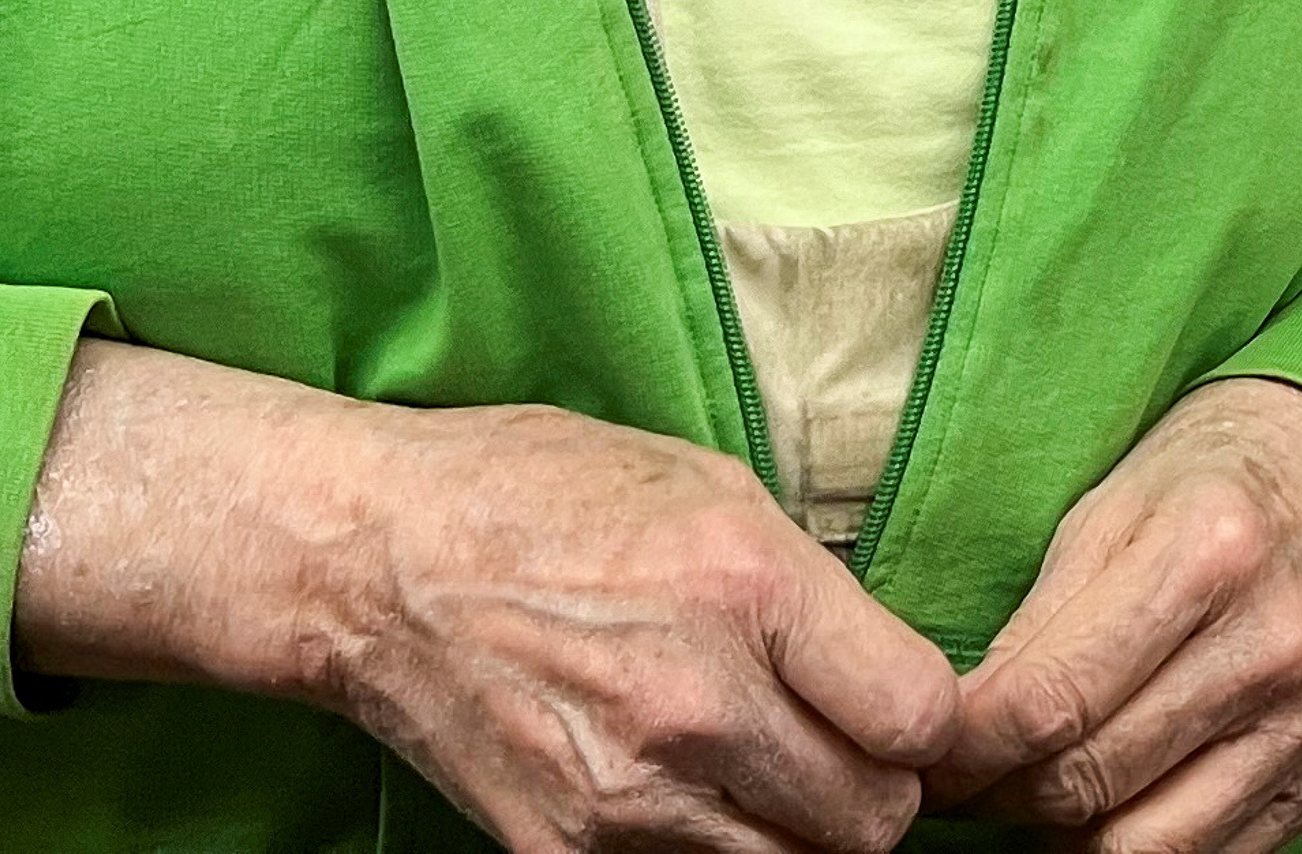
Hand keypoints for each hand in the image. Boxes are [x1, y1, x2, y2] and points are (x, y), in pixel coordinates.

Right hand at [17, 345, 961, 853]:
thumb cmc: (541, 495)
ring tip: (759, 769)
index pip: (920, 719)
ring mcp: (628, 795)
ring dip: (795, 831)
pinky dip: (706, 848)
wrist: (375, 562)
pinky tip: (682, 790)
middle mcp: (698, 702)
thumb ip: (808, 588)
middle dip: (874, 790)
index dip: (927, 723)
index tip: (902, 709)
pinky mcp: (565, 853)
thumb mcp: (707, 485)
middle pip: (871, 820)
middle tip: (838, 748)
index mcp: (748, 586)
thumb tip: (890, 667)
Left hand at [938, 380, 1301, 852]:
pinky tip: (1118, 799)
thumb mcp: (1107, 510)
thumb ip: (1036, 626)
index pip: (1051, 704)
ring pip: (1146, 846)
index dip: (967, 752)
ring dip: (1067, 835)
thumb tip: (961, 732)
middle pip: (1090, 783)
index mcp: (1207, 554)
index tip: (927, 759)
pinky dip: (1145, 842)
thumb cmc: (1216, 477)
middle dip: (1004, 795)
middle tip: (971, 778)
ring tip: (1040, 791)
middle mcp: (1271, 644)